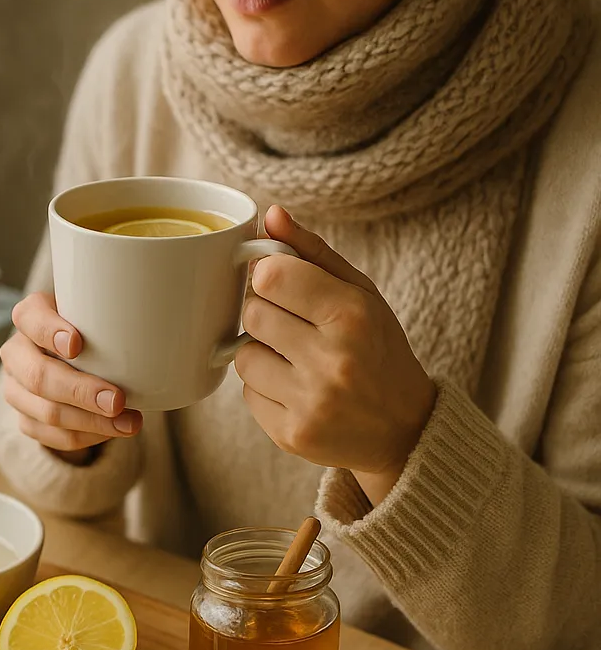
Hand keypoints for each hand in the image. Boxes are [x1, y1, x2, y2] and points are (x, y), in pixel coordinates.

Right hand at [0, 291, 142, 462]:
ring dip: (91, 422)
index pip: (29, 318)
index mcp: (31, 317)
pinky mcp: (25, 418)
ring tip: (129, 423)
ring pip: (46, 413)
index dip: (49, 331)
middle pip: (38, 376)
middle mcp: (17, 353)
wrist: (77, 360)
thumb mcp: (101, 316)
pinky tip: (113, 431)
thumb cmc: (95, 331)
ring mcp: (15, 389)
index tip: (76, 344)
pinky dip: (87, 437)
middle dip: (80, 391)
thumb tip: (177, 329)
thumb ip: (120, 316)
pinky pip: (53, 437)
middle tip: (117, 400)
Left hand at [235, 206, 437, 505]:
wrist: (405, 430)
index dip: (268, 275)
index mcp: (352, 316)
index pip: (270, 276)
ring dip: (261, 353)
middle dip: (266, 313)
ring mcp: (311, 403)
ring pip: (243, 356)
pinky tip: (297, 389)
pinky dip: (265, 388)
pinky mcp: (291, 435)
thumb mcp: (360, 293)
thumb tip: (270, 214)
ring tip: (297, 360)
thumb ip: (312, 252)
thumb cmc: (378, 350)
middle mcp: (332, 361)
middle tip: (294, 324)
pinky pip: (247, 394)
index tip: (280, 282)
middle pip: (252, 313)